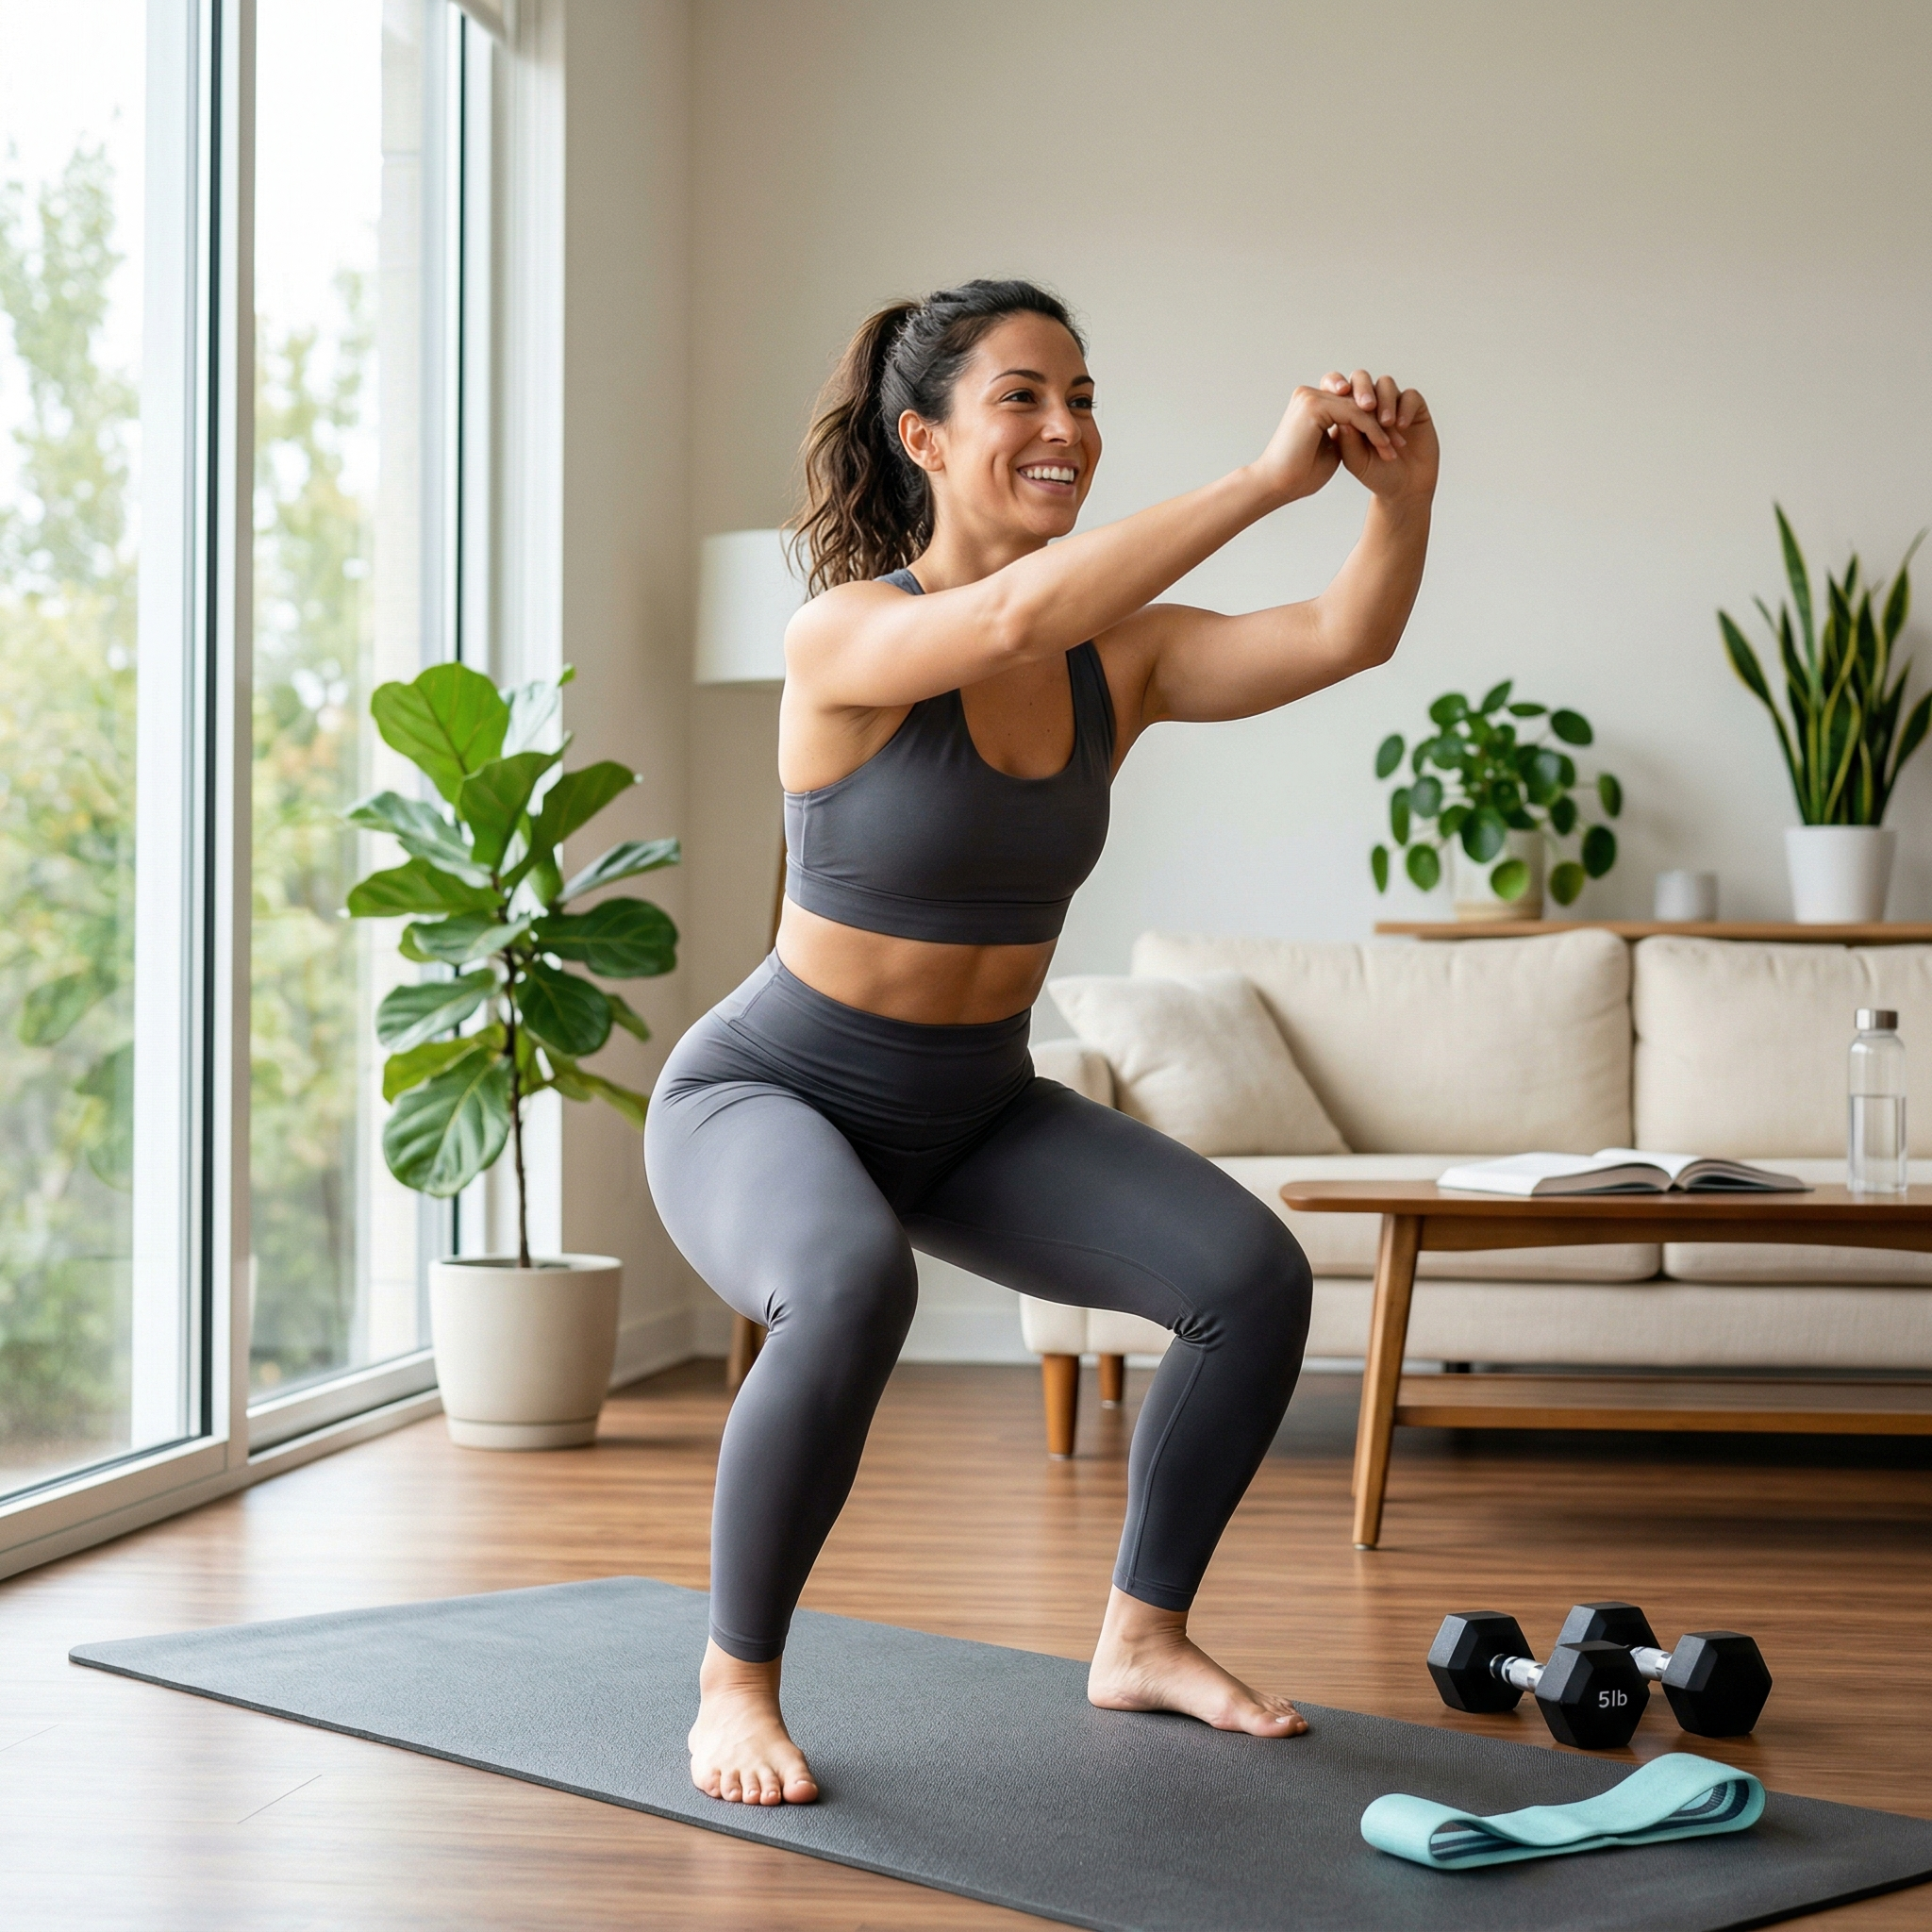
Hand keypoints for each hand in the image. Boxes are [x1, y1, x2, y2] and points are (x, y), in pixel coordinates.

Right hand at [1252, 380, 1401, 504]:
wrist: (1277, 487)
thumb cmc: (1299, 475)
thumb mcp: (1331, 449)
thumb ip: (1345, 434)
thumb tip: (1362, 429)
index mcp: (1312, 403)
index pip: (1350, 402)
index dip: (1373, 420)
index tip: (1391, 441)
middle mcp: (1310, 395)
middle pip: (1357, 398)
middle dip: (1382, 419)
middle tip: (1400, 441)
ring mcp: (1310, 397)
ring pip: (1359, 405)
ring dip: (1382, 427)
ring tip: (1396, 448)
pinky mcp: (1314, 406)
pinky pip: (1355, 414)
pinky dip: (1374, 431)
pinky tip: (1386, 447)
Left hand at [1318, 368, 1436, 506]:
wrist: (1404, 487)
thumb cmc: (1375, 475)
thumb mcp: (1355, 461)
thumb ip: (1347, 440)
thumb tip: (1341, 415)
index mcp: (1347, 410)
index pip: (1337, 386)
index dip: (1336, 384)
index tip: (1339, 393)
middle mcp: (1369, 402)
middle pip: (1361, 378)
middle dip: (1362, 388)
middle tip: (1365, 405)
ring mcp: (1392, 402)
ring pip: (1385, 384)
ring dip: (1385, 401)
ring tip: (1385, 424)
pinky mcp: (1414, 407)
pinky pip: (1410, 396)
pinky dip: (1404, 408)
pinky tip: (1400, 426)